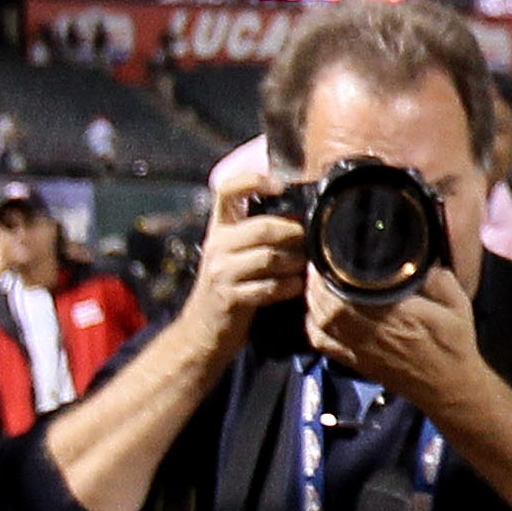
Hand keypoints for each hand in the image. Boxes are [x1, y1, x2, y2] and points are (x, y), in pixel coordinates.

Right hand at [175, 141, 309, 374]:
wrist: (202, 330)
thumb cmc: (228, 286)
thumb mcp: (233, 252)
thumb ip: (257, 232)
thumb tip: (302, 215)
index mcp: (219, 228)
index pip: (227, 190)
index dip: (254, 180)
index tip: (280, 185)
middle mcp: (217, 245)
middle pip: (263, 227)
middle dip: (294, 232)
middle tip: (309, 239)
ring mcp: (221, 273)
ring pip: (270, 257)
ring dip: (295, 261)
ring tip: (304, 265)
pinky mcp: (230, 298)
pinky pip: (270, 287)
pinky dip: (289, 286)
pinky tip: (296, 286)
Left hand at [309, 238, 487, 419]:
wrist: (449, 387)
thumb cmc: (454, 344)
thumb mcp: (457, 304)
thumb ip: (437, 278)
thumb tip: (417, 256)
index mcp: (397, 315)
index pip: (352, 291)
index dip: (335, 271)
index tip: (332, 251)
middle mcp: (372, 333)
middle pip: (329, 306)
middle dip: (318, 282)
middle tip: (319, 261)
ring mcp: (360, 350)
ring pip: (322, 323)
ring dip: (313, 300)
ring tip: (315, 280)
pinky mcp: (355, 362)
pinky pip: (323, 344)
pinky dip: (312, 326)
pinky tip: (315, 311)